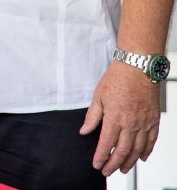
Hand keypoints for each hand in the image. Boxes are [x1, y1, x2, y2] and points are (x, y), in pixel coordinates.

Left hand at [80, 61, 161, 175]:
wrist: (138, 67)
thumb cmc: (117, 78)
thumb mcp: (98, 96)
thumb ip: (92, 116)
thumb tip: (84, 131)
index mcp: (115, 117)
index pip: (106, 143)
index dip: (101, 156)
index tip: (96, 164)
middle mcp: (131, 123)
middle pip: (123, 150)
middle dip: (114, 163)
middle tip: (108, 171)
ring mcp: (144, 122)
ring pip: (138, 149)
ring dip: (130, 161)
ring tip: (123, 169)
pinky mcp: (153, 119)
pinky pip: (152, 140)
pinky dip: (147, 150)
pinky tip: (142, 157)